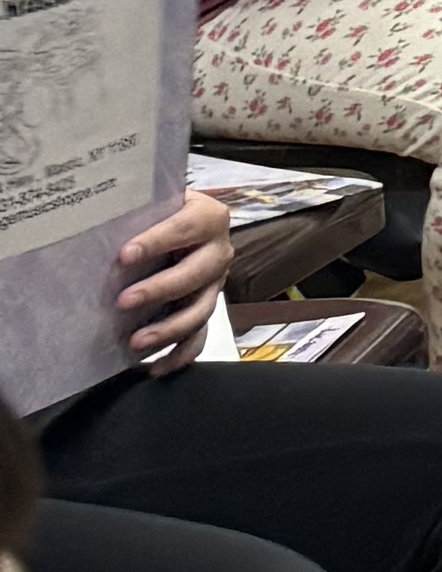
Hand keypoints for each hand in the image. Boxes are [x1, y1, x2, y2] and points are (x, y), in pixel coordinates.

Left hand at [116, 189, 233, 363]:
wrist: (180, 223)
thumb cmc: (158, 213)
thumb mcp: (153, 204)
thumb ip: (137, 213)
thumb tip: (93, 227)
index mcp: (208, 217)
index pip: (185, 228)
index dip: (156, 242)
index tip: (123, 257)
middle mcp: (219, 251)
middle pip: (197, 274)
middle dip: (159, 289)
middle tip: (123, 301)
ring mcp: (215, 284)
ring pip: (200, 311)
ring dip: (168, 329)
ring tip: (134, 343)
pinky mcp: (206, 308)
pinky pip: (199, 337)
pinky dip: (178, 355)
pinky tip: (154, 367)